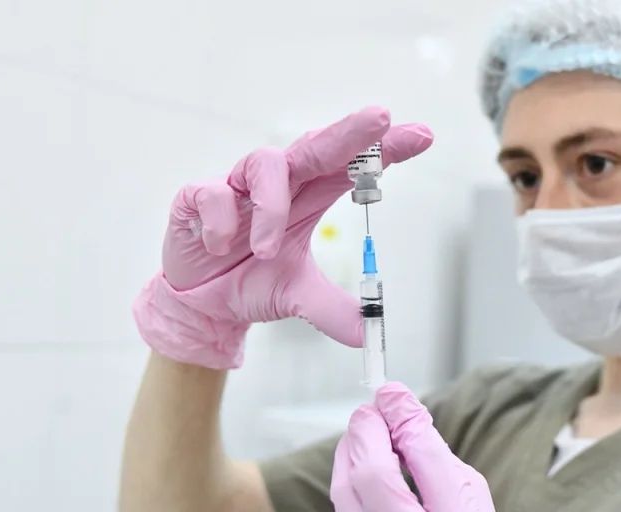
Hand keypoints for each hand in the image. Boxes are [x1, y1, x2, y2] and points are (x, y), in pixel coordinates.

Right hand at [132, 107, 432, 368]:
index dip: (383, 150)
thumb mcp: (296, 297)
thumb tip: (367, 331)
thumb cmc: (252, 281)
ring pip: (266, 164)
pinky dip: (220, 220)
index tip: (422, 135)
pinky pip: (212, 192)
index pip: (351, 167)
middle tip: (380, 119)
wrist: (200, 304)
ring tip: (265, 249)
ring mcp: (239, 187)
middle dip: (349, 132)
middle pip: (318, 145)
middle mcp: (279, 183)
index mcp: (309, 197)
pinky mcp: (198, 197)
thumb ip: (332, 310)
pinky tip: (218, 247)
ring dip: (271, 207)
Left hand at [331, 383, 495, 511]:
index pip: (420, 458)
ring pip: (345, 491)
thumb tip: (400, 407)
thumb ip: (434, 454)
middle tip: (375, 410)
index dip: (400, 417)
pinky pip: (345, 506)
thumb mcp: (469, 495)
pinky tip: (364, 465)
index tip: (392, 392)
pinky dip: (350, 478)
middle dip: (367, 432)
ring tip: (370, 434)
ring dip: (352, 452)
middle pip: (369, 475)